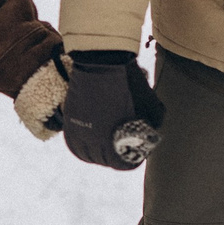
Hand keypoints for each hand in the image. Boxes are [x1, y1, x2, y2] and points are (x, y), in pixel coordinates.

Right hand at [60, 51, 164, 170]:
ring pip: (85, 154)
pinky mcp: (68, 119)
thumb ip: (155, 121)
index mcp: (111, 140)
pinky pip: (73, 141)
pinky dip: (80, 146)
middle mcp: (91, 139)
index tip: (135, 155)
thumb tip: (152, 130)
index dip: (130, 162)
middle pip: (103, 160)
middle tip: (122, 150)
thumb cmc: (130, 81)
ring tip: (105, 149)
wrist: (102, 60)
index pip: (121, 164)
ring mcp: (77, 129)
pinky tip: (89, 143)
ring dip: (95, 155)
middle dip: (114, 158)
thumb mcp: (152, 104)